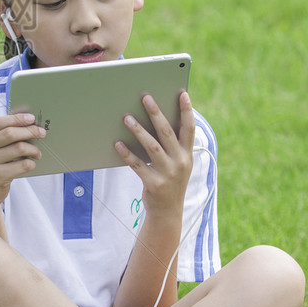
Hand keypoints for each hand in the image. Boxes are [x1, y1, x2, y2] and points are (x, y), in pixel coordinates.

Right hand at [0, 113, 46, 222]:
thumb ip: (4, 135)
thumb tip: (28, 122)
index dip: (16, 118)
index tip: (32, 118)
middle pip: (10, 133)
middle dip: (30, 131)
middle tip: (42, 133)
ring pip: (19, 148)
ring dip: (33, 149)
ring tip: (38, 153)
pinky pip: (22, 165)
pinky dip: (31, 163)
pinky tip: (31, 164)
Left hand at [114, 91, 194, 220]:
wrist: (168, 212)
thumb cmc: (170, 180)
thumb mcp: (179, 163)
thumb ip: (173, 145)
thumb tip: (157, 119)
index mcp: (188, 154)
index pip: (189, 128)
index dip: (187, 111)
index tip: (182, 94)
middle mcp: (180, 162)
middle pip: (167, 133)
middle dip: (156, 113)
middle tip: (146, 97)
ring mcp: (168, 174)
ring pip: (152, 147)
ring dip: (138, 130)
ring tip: (127, 118)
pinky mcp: (154, 184)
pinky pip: (138, 165)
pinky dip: (127, 154)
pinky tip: (117, 144)